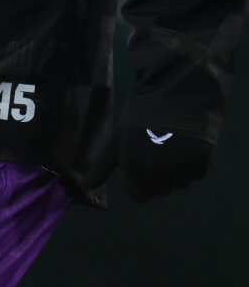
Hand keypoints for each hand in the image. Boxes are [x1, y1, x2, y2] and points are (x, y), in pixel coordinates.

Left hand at [83, 125, 212, 201]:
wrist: (177, 90)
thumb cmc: (143, 113)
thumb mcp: (119, 137)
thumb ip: (102, 165)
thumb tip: (85, 186)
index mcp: (133, 163)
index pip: (138, 197)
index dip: (139, 183)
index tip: (142, 164)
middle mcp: (155, 169)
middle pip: (159, 191)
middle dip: (159, 175)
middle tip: (158, 148)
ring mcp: (179, 166)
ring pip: (179, 184)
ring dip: (177, 170)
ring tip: (174, 144)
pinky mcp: (201, 161)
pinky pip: (197, 174)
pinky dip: (194, 163)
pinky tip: (189, 143)